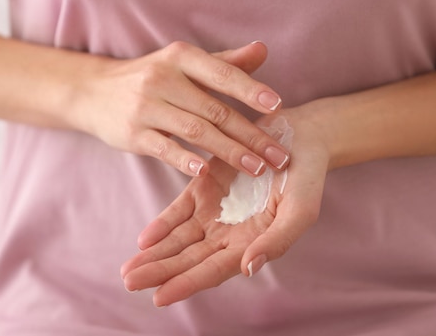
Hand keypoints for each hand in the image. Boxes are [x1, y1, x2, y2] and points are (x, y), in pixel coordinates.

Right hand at [71, 41, 290, 176]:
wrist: (94, 92)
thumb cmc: (152, 77)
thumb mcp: (184, 63)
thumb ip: (225, 62)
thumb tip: (264, 50)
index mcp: (181, 58)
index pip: (222, 74)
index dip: (251, 89)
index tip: (278, 106)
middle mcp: (163, 78)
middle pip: (215, 109)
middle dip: (251, 134)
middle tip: (279, 156)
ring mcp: (146, 106)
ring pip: (196, 131)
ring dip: (229, 151)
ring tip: (256, 168)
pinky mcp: (133, 133)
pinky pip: (164, 148)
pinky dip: (185, 160)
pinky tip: (206, 171)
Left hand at [120, 107, 329, 306]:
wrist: (299, 137)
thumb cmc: (306, 177)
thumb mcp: (301, 210)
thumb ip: (276, 241)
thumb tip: (248, 268)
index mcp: (251, 243)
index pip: (213, 270)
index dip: (187, 284)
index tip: (160, 297)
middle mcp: (229, 233)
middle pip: (189, 259)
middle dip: (160, 273)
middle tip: (130, 282)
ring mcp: (214, 211)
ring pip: (179, 239)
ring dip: (155, 254)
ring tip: (129, 270)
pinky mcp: (204, 187)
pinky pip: (178, 211)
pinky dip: (162, 224)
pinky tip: (144, 239)